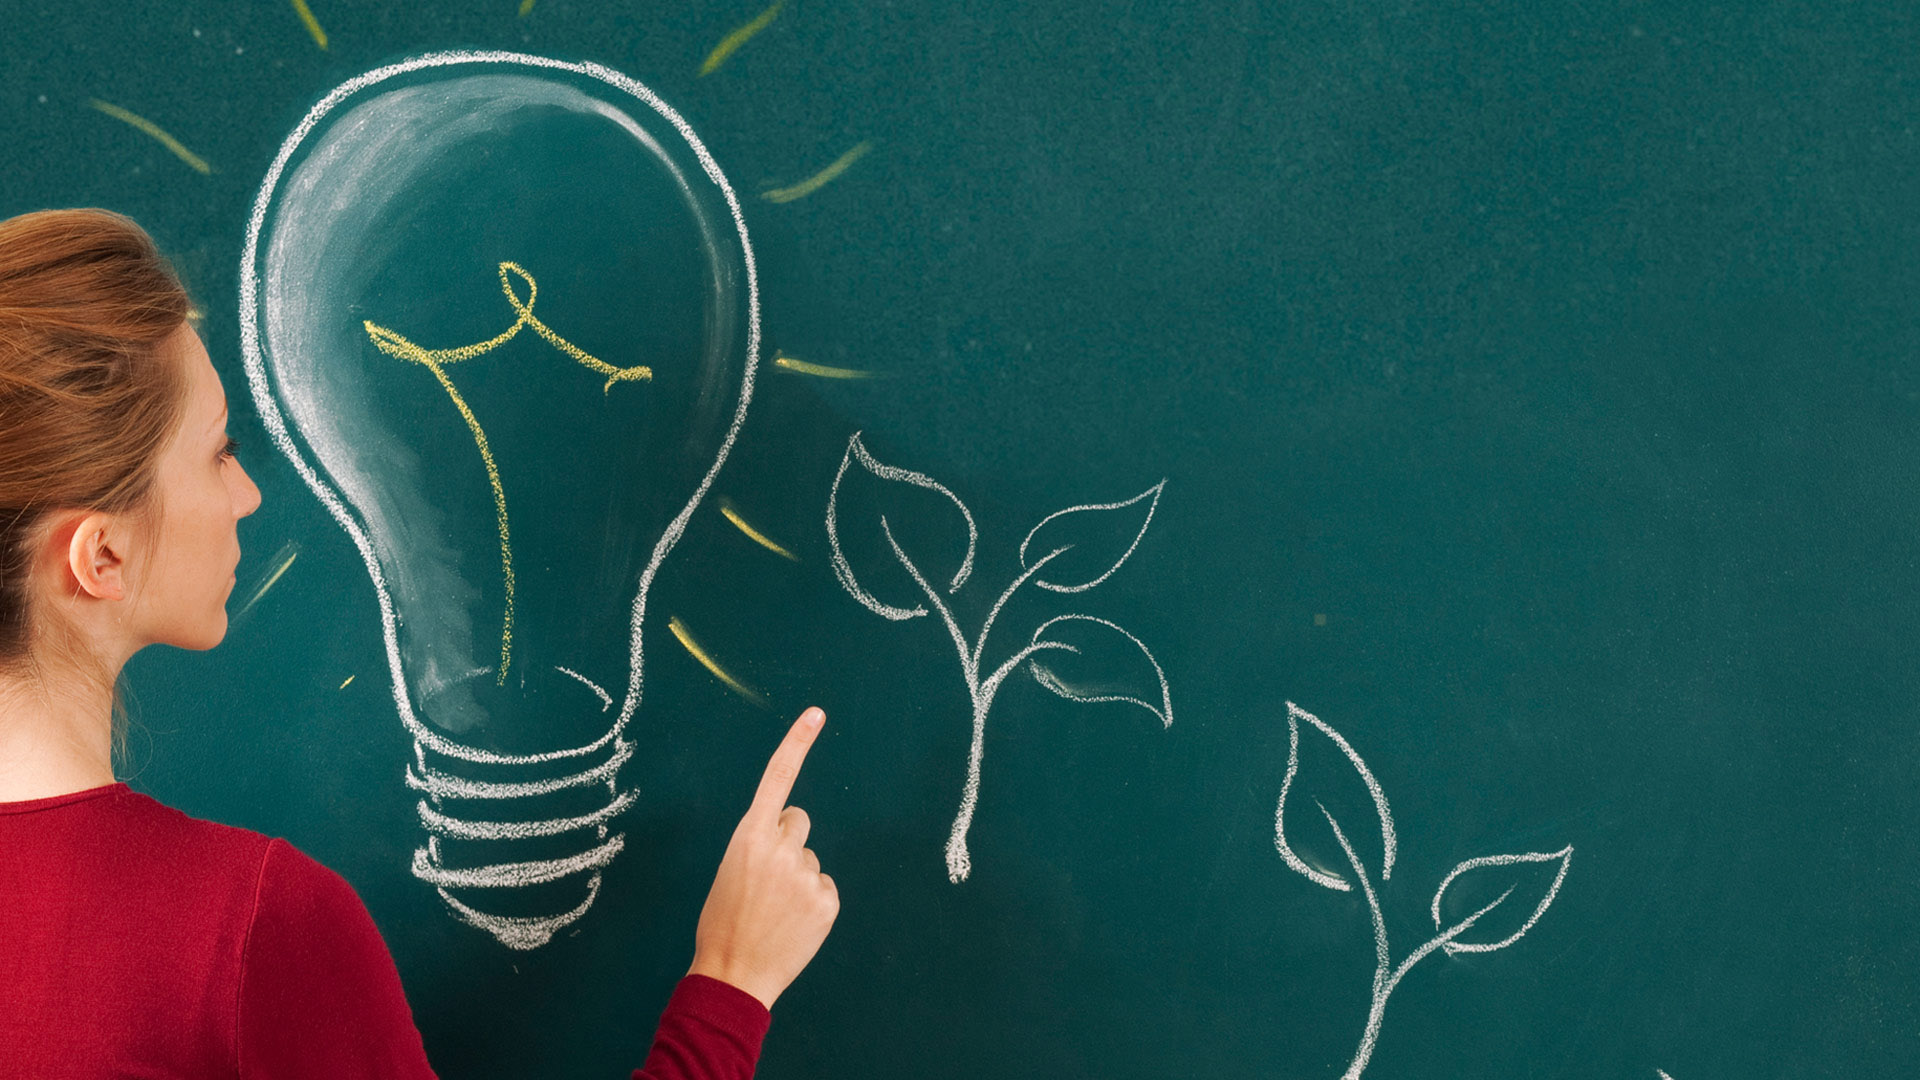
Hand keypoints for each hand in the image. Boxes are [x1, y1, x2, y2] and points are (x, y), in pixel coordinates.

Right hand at [687, 706, 839, 1010]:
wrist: (733, 974)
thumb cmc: (724, 921)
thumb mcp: (729, 871)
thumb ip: (759, 845)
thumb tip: (789, 835)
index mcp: (749, 836)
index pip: (777, 778)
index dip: (797, 742)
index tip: (817, 713)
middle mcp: (781, 848)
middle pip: (798, 821)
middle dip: (787, 840)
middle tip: (766, 878)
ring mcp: (807, 874)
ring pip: (810, 858)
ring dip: (797, 876)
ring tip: (774, 909)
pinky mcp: (827, 900)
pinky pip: (824, 886)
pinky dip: (812, 901)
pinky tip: (792, 922)